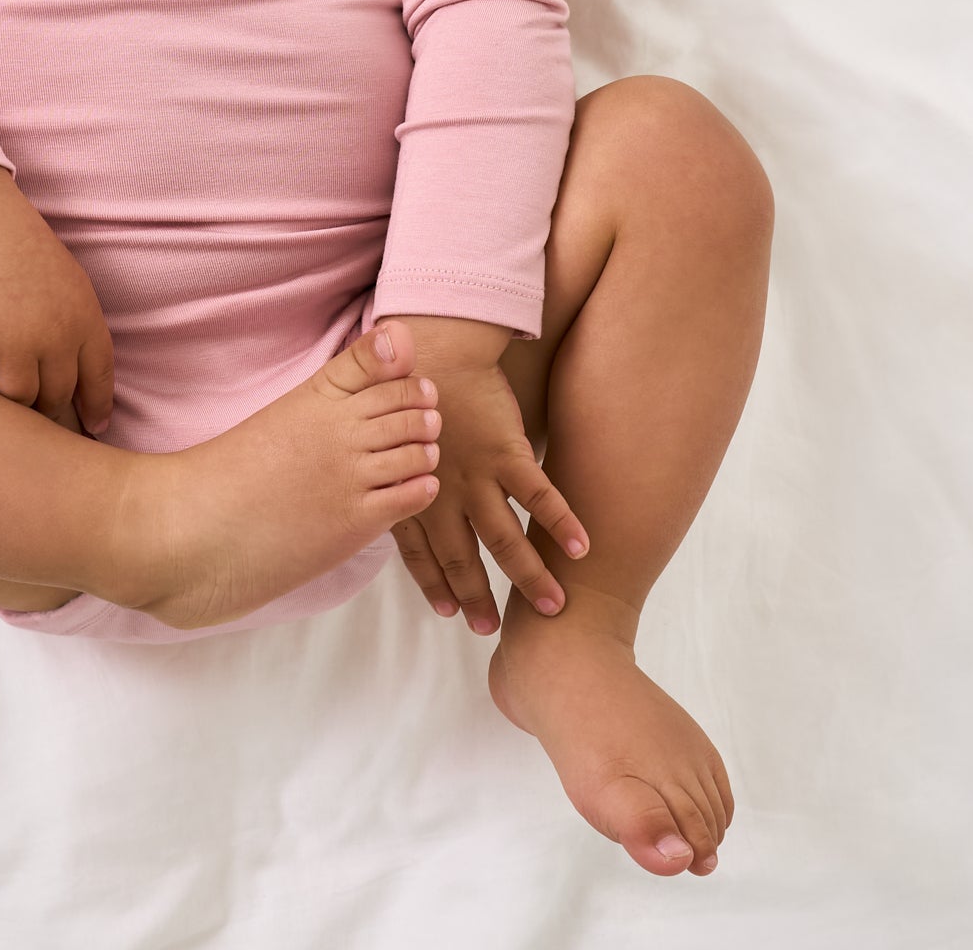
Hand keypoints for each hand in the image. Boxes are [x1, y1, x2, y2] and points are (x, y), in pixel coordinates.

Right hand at [0, 167, 114, 436]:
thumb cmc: (16, 247)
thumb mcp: (65, 283)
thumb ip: (74, 330)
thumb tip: (81, 388)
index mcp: (84, 318)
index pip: (98, 377)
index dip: (96, 407)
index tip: (94, 429)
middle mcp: (56, 338)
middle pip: (55, 397)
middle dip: (42, 403)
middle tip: (24, 400)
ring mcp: (14, 346)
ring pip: (15, 398)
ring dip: (2, 388)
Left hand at [383, 318, 588, 634]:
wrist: (434, 343)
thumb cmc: (405, 382)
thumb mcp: (388, 432)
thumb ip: (402, 469)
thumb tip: (402, 489)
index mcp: (409, 488)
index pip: (419, 549)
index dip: (433, 582)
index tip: (446, 611)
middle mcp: (441, 492)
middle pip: (462, 557)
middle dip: (476, 596)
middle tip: (490, 630)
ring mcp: (476, 475)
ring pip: (504, 540)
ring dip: (530, 576)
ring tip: (554, 606)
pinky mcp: (507, 453)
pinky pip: (539, 498)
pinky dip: (562, 524)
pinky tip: (584, 548)